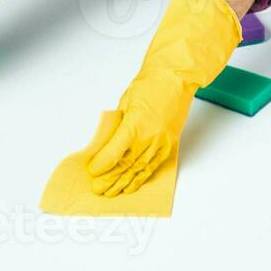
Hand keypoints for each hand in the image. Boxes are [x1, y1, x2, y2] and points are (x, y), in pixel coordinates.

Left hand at [83, 0, 241, 195]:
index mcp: (135, 125)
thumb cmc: (152, 84)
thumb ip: (117, 124)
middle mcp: (149, 138)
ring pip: (140, 170)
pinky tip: (133, 184)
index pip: (114, 153)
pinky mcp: (169, 144)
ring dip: (125, 183)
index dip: (102, 164)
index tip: (93, 170)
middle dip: (110, 179)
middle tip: (98, 188)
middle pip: (126, 166)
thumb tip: (107, 140)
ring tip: (112, 192)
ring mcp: (161, 143)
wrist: (177, 78)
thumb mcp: (126, 102)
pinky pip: (153, 166)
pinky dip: (142, 177)